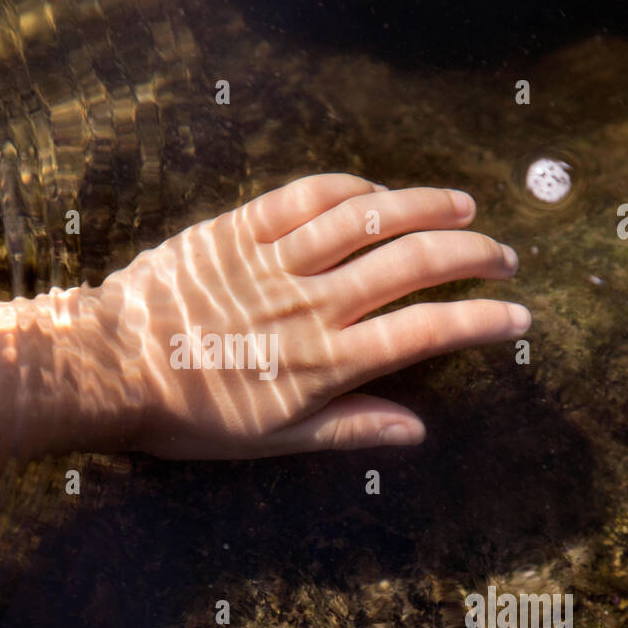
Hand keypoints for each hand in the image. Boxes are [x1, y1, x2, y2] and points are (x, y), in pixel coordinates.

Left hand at [93, 173, 530, 458]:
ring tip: (461, 206)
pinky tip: (375, 191)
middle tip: (503, 254)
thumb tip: (417, 432)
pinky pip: (308, 196)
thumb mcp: (272, 439)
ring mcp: (276, 260)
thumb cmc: (188, 415)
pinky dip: (351, 189)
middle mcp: (312, 304)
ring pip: (369, 218)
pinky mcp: (239, 229)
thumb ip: (348, 428)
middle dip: (472, 255)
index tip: (519, 315)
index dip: (483, 321)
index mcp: (325, 362)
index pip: (427, 331)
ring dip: (424, 206)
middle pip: (413, 263)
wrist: (107, 369)